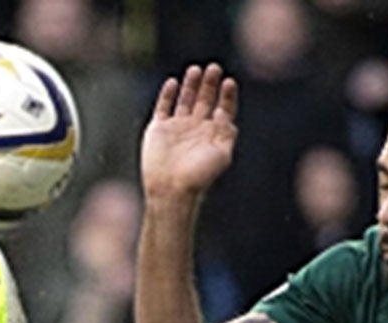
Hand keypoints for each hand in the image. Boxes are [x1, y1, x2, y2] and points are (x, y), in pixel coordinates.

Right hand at [141, 64, 238, 202]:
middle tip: (214, 68)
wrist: (171, 189)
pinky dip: (167, 94)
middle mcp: (195, 128)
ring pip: (185, 99)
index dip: (227, 95)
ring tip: (196, 69)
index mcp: (212, 134)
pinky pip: (163, 107)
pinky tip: (173, 82)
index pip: (223, 108)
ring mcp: (177, 128)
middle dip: (210, 84)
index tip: (229, 82)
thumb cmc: (198, 176)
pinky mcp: (159, 129)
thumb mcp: (222, 154)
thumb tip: (224, 112)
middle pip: (205, 99)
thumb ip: (227, 132)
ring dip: (191, 84)